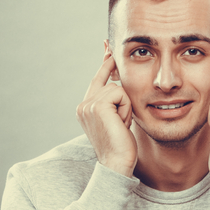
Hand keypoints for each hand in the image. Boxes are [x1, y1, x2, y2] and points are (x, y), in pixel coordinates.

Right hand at [76, 54, 136, 176]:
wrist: (117, 162)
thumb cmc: (122, 145)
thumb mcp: (118, 118)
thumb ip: (115, 101)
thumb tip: (119, 82)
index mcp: (85, 107)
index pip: (97, 79)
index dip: (105, 63)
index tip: (108, 46)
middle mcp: (83, 104)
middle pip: (109, 81)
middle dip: (122, 96)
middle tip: (120, 116)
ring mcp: (88, 105)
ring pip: (118, 88)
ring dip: (126, 107)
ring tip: (121, 125)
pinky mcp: (97, 106)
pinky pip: (120, 93)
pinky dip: (126, 108)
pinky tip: (121, 123)